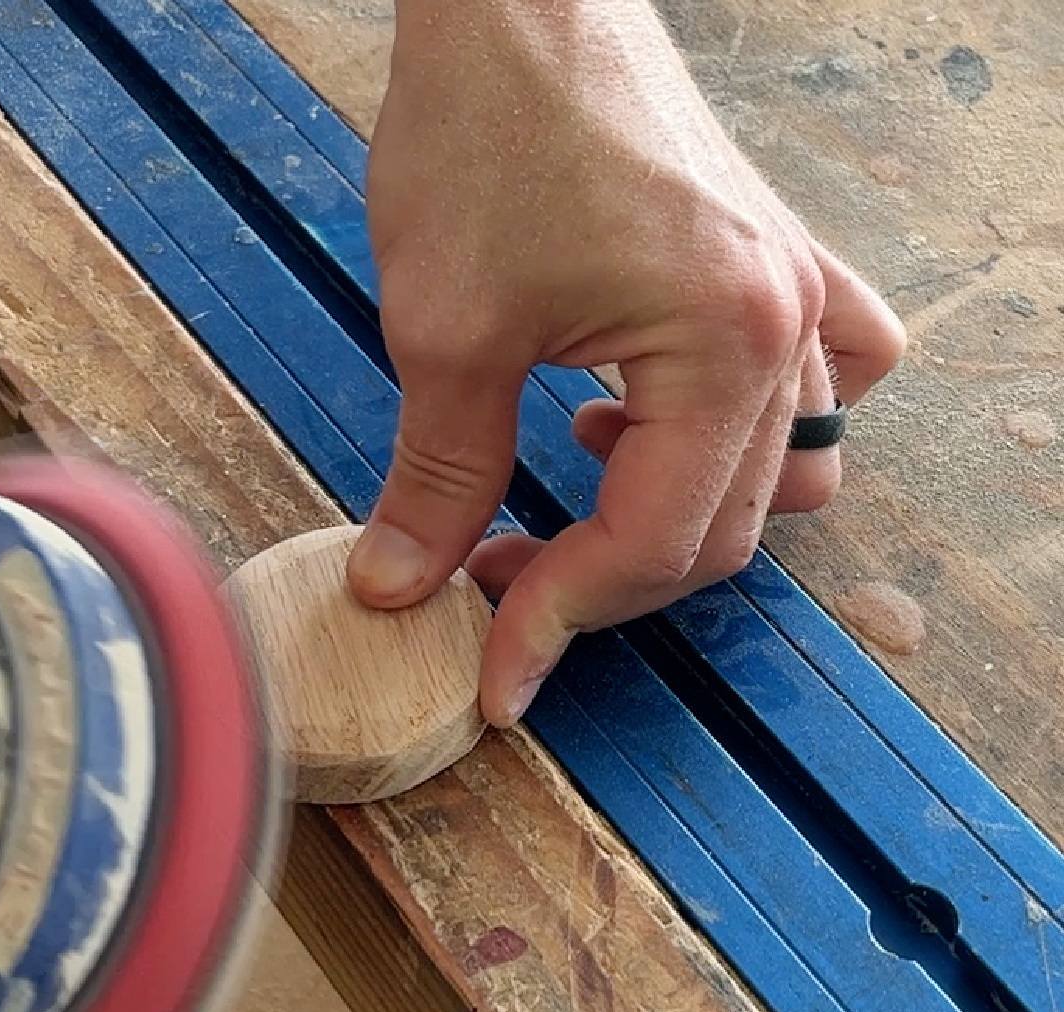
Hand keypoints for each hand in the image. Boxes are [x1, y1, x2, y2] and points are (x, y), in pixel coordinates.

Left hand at [348, 0, 904, 725]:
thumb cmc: (487, 121)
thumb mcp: (446, 327)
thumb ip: (436, 476)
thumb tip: (399, 584)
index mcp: (723, 342)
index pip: (649, 545)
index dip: (560, 621)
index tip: (496, 671)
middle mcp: (785, 326)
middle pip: (717, 530)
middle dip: (601, 581)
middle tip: (500, 583)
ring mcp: (795, 293)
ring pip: (784, 475)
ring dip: (685, 517)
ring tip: (580, 484)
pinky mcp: (777, 265)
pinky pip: (831, 378)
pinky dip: (766, 431)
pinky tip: (672, 420)